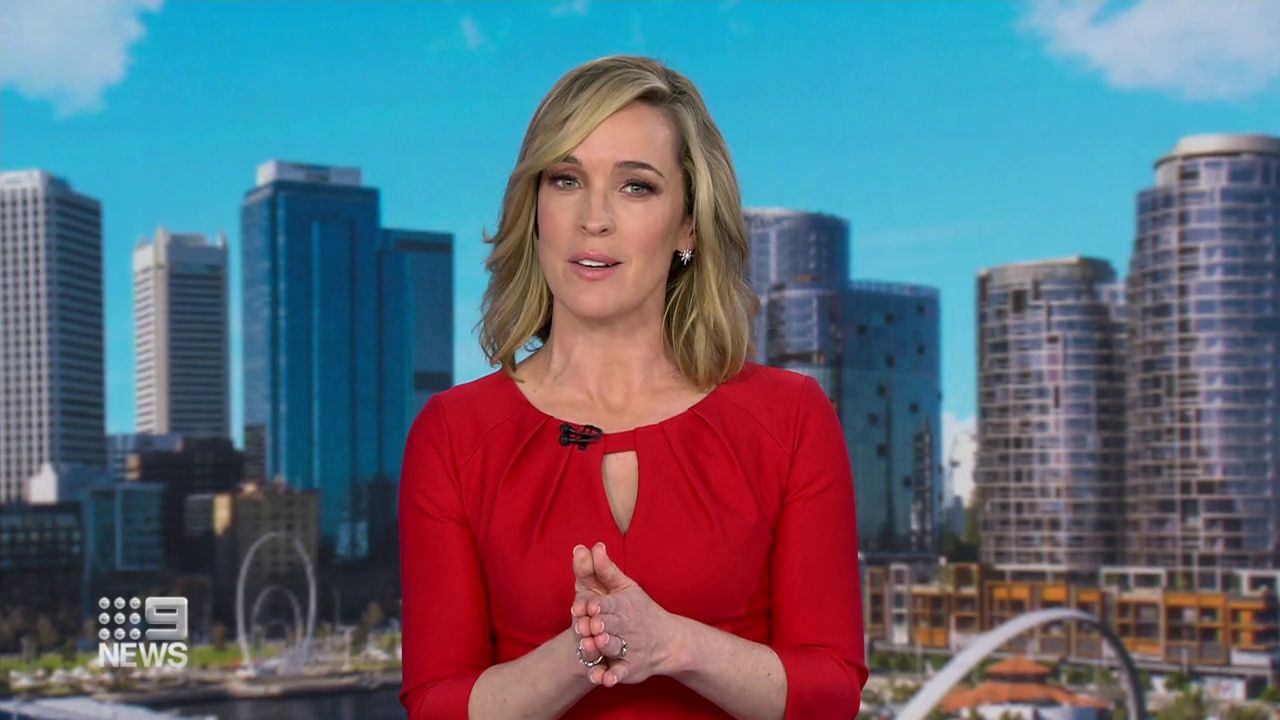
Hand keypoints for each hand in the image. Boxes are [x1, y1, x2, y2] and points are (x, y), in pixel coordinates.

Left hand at [571, 541, 679, 686]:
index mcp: (622, 605)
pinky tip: (604, 679)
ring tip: (596, 644)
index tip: (588, 605)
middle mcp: (626, 627)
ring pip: (614, 648)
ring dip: (604, 647)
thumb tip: (591, 545)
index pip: (610, 603)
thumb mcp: (624, 587)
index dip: (598, 605)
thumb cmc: (639, 610)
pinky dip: (612, 676)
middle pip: (610, 625)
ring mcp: (629, 648)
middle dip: (600, 625)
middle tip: (590, 625)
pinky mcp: (630, 668)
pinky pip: (620, 673)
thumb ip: (604, 569)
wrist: (668, 641)